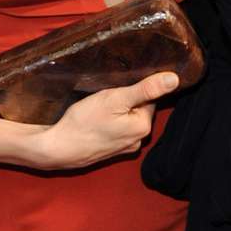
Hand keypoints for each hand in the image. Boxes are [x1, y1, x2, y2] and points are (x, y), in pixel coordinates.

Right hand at [32, 72, 179, 169]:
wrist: (55, 148)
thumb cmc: (83, 123)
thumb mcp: (115, 99)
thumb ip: (146, 89)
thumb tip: (174, 80)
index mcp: (144, 127)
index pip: (150, 98)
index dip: (134, 88)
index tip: (118, 88)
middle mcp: (138, 140)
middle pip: (138, 108)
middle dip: (125, 100)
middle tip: (105, 98)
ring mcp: (124, 148)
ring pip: (126, 119)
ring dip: (116, 111)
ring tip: (98, 109)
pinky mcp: (110, 151)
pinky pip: (116, 130)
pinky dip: (108, 123)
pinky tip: (95, 121)